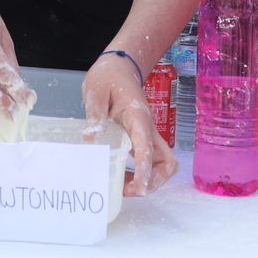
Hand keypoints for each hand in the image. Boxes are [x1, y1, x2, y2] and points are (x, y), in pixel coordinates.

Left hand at [83, 54, 176, 196]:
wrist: (118, 67)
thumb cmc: (107, 77)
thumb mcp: (96, 91)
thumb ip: (95, 115)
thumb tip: (90, 138)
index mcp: (138, 117)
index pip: (147, 146)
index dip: (146, 170)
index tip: (139, 188)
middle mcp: (147, 128)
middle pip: (167, 161)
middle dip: (154, 181)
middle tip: (129, 190)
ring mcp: (147, 135)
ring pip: (162, 163)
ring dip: (149, 180)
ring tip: (123, 187)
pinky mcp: (142, 138)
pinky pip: (150, 160)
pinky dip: (141, 174)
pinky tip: (122, 177)